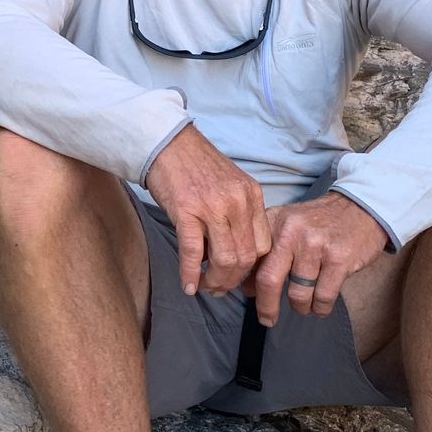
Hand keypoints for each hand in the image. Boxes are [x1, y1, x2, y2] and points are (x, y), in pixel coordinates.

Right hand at [143, 125, 269, 295]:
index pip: (263, 245)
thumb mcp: (230, 186)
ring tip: (204, 287)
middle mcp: (238, 201)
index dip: (251, 269)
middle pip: (246, 257)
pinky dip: (191, 274)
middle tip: (219, 288)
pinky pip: (194, 252)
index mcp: (252, 195)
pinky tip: (187, 286)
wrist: (167, 142)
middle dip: (233, 280)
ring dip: (215, 281)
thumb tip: (234, 256)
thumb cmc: (195, 166)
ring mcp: (213, 205)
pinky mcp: (186, 209)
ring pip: (225, 259)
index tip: (238, 278)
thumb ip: (238, 215)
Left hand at [249, 192, 387, 323]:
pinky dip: (320, 308)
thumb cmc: (319, 223)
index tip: (250, 298)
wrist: (360, 207)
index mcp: (274, 221)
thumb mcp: (287, 226)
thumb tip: (247, 289)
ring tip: (304, 305)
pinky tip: (320, 305)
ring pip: (298, 293)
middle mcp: (291, 231)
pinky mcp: (338, 258)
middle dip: (266, 306)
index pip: (251, 260)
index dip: (247, 283)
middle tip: (267, 320)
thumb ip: (265, 254)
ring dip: (300, 306)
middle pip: (269, 280)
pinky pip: (323, 297)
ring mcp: (315, 244)